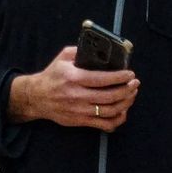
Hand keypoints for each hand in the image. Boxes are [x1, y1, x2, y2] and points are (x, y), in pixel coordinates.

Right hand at [7, 46, 138, 131]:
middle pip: (109, 96)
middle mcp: (77, 95)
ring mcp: (79, 110)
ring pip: (109, 111)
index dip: (120, 77)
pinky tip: (123, 111)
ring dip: (125, 103)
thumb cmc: (52, 76)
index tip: (130, 74)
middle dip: (127, 90)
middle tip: (135, 84)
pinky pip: (103, 124)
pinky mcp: (80, 121)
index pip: (102, 79)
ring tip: (132, 94)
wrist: (36, 97)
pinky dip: (117, 120)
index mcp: (74, 78)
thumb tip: (99, 48)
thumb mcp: (62, 58)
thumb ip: (79, 51)